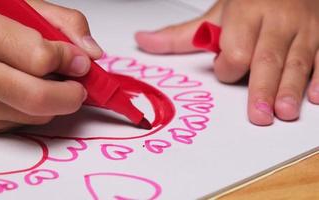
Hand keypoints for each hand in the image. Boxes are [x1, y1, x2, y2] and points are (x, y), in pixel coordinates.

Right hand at [0, 1, 101, 132]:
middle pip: (39, 98)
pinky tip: (29, 91)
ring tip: (46, 81)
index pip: (42, 58)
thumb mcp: (27, 10)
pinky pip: (28, 123)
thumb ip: (66, 24)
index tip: (79, 60)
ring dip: (56, 101)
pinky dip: (40, 110)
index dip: (69, 60)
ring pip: (39, 115)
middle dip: (71, 95)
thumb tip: (92, 54)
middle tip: (79, 87)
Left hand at [135, 0, 318, 125]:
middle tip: (259, 116)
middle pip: (267, 58)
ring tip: (284, 112)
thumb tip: (144, 41)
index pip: (236, 48)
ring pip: (297, 61)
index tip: (225, 69)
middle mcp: (276, 21)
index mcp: (247, 14)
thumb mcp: (216, 16)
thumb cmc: (251, 2)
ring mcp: (303, 29)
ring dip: (290, 88)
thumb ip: (181, 36)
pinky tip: (316, 97)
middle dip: (262, 88)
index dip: (228, 65)